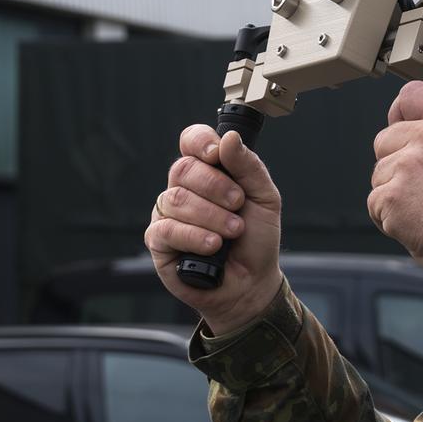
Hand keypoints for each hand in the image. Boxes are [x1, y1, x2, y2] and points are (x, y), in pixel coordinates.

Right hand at [145, 125, 283, 336]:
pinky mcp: (158, 242)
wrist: (252, 283)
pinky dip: (194, 236)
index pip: (191, 141)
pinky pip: (166, 229)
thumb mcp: (264, 198)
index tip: (216, 154)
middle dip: (216, 187)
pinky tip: (212, 246)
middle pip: (183, 168)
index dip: (200, 142)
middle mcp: (183, 188)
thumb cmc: (256, 239)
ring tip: (232, 232)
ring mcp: (167, 214)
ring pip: (176, 199)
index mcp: (208, 172)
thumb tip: (228, 138)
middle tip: (238, 205)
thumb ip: (248, 166)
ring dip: (211, 216)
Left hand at [369, 81, 422, 280]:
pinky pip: (375, 202)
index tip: (400, 121)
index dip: (401, 112)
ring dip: (393, 193)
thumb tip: (419, 126)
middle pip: (384, 140)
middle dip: (395, 164)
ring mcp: (407, 164)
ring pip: (378, 174)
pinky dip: (389, 217)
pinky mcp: (391, 193)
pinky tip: (416, 222)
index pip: (413, 94)